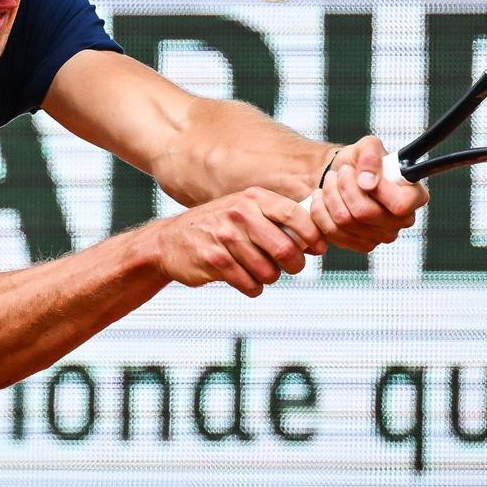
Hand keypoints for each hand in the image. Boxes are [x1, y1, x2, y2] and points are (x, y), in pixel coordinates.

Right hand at [147, 187, 326, 297]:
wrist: (169, 241)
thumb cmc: (218, 228)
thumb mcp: (245, 211)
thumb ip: (277, 219)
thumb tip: (317, 238)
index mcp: (253, 198)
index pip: (295, 215)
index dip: (313, 235)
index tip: (317, 248)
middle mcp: (239, 213)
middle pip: (285, 248)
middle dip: (295, 265)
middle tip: (291, 267)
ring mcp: (225, 237)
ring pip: (268, 271)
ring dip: (270, 277)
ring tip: (261, 272)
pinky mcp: (214, 260)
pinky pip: (250, 284)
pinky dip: (253, 287)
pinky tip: (246, 280)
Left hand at [309, 135, 428, 252]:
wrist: (344, 174)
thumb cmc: (362, 161)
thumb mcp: (368, 146)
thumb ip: (371, 156)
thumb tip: (367, 181)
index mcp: (414, 197)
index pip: (399, 204)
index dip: (377, 190)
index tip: (362, 175)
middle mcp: (402, 221)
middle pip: (365, 213)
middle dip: (344, 187)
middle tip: (341, 173)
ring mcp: (381, 236)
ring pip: (345, 222)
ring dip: (330, 196)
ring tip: (330, 181)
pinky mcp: (360, 244)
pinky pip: (332, 232)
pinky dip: (320, 211)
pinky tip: (323, 197)